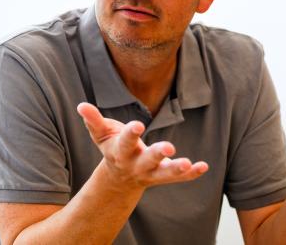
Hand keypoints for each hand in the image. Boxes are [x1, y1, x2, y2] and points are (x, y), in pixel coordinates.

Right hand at [77, 103, 207, 190]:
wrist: (119, 179)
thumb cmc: (112, 148)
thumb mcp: (101, 135)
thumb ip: (93, 120)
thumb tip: (81, 105)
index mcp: (120, 152)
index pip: (125, 142)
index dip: (130, 134)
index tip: (137, 125)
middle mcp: (136, 165)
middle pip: (147, 160)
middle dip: (157, 154)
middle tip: (168, 147)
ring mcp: (151, 172)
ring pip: (164, 173)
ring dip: (176, 168)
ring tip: (187, 163)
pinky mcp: (164, 176)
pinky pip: (180, 177)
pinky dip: (191, 174)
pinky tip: (204, 166)